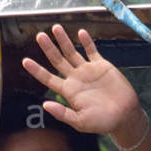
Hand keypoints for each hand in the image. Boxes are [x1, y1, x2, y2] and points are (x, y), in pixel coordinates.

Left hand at [23, 25, 144, 140]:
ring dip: (63, 40)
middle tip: (39, 36)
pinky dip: (87, 41)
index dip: (36, 70)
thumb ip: (63, 113)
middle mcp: (76, 79)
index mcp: (69, 92)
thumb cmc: (103, 122)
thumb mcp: (81, 122)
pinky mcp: (101, 66)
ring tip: (55, 28)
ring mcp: (88, 71)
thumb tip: (45, 105)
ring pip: (72, 52)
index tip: (25, 61)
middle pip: (58, 60)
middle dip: (48, 48)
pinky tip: (80, 33)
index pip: (48, 79)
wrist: (125, 115)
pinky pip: (91, 51)